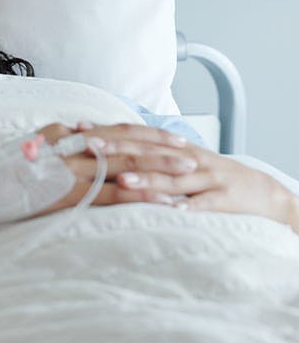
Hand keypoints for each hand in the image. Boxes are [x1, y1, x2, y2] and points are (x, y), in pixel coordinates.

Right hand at [30, 121, 198, 215]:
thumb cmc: (1, 173)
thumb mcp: (31, 147)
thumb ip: (58, 139)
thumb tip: (80, 132)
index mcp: (67, 134)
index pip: (116, 131)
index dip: (146, 134)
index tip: (172, 138)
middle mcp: (75, 147)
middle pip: (129, 145)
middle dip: (163, 149)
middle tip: (193, 154)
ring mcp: (74, 171)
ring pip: (128, 167)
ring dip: (161, 171)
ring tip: (188, 176)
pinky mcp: (72, 195)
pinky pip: (115, 195)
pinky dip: (142, 197)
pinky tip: (162, 203)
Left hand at [105, 136, 298, 231]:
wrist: (264, 194)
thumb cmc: (213, 181)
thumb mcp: (180, 164)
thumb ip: (148, 160)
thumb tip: (108, 158)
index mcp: (174, 150)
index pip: (136, 137)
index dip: (107, 132)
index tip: (78, 130)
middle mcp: (189, 158)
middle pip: (149, 152)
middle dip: (118, 149)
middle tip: (90, 148)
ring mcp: (208, 178)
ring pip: (174, 178)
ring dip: (148, 179)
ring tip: (122, 181)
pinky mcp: (225, 199)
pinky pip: (205, 204)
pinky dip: (189, 207)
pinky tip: (171, 212)